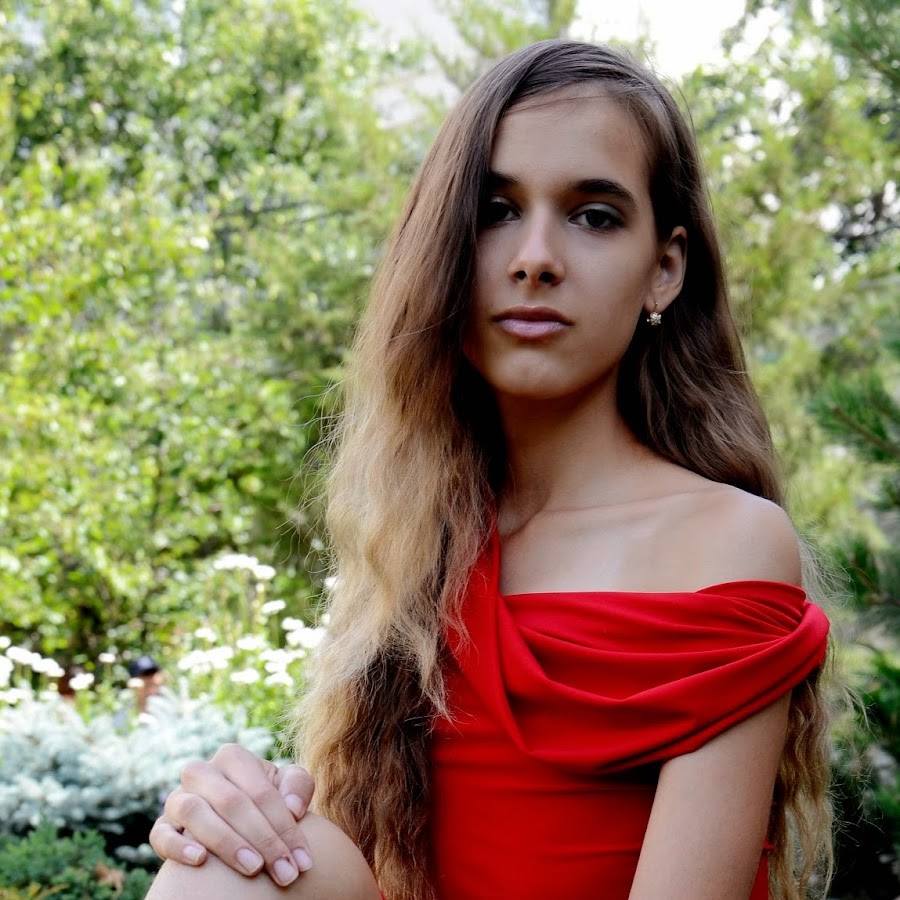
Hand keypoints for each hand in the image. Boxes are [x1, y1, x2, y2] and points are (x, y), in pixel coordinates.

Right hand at [149, 743, 315, 886]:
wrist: (238, 818)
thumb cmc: (267, 800)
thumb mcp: (288, 786)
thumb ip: (298, 786)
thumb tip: (293, 807)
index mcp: (233, 757)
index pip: (260, 790)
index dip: (284, 826)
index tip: (302, 861)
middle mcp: (201, 772)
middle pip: (231, 802)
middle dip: (263, 840)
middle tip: (284, 873)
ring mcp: (177, 798)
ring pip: (195, 812)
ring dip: (226, 842)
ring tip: (254, 868)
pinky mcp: (162, 826)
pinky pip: (161, 834)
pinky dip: (178, 846)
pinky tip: (201, 861)